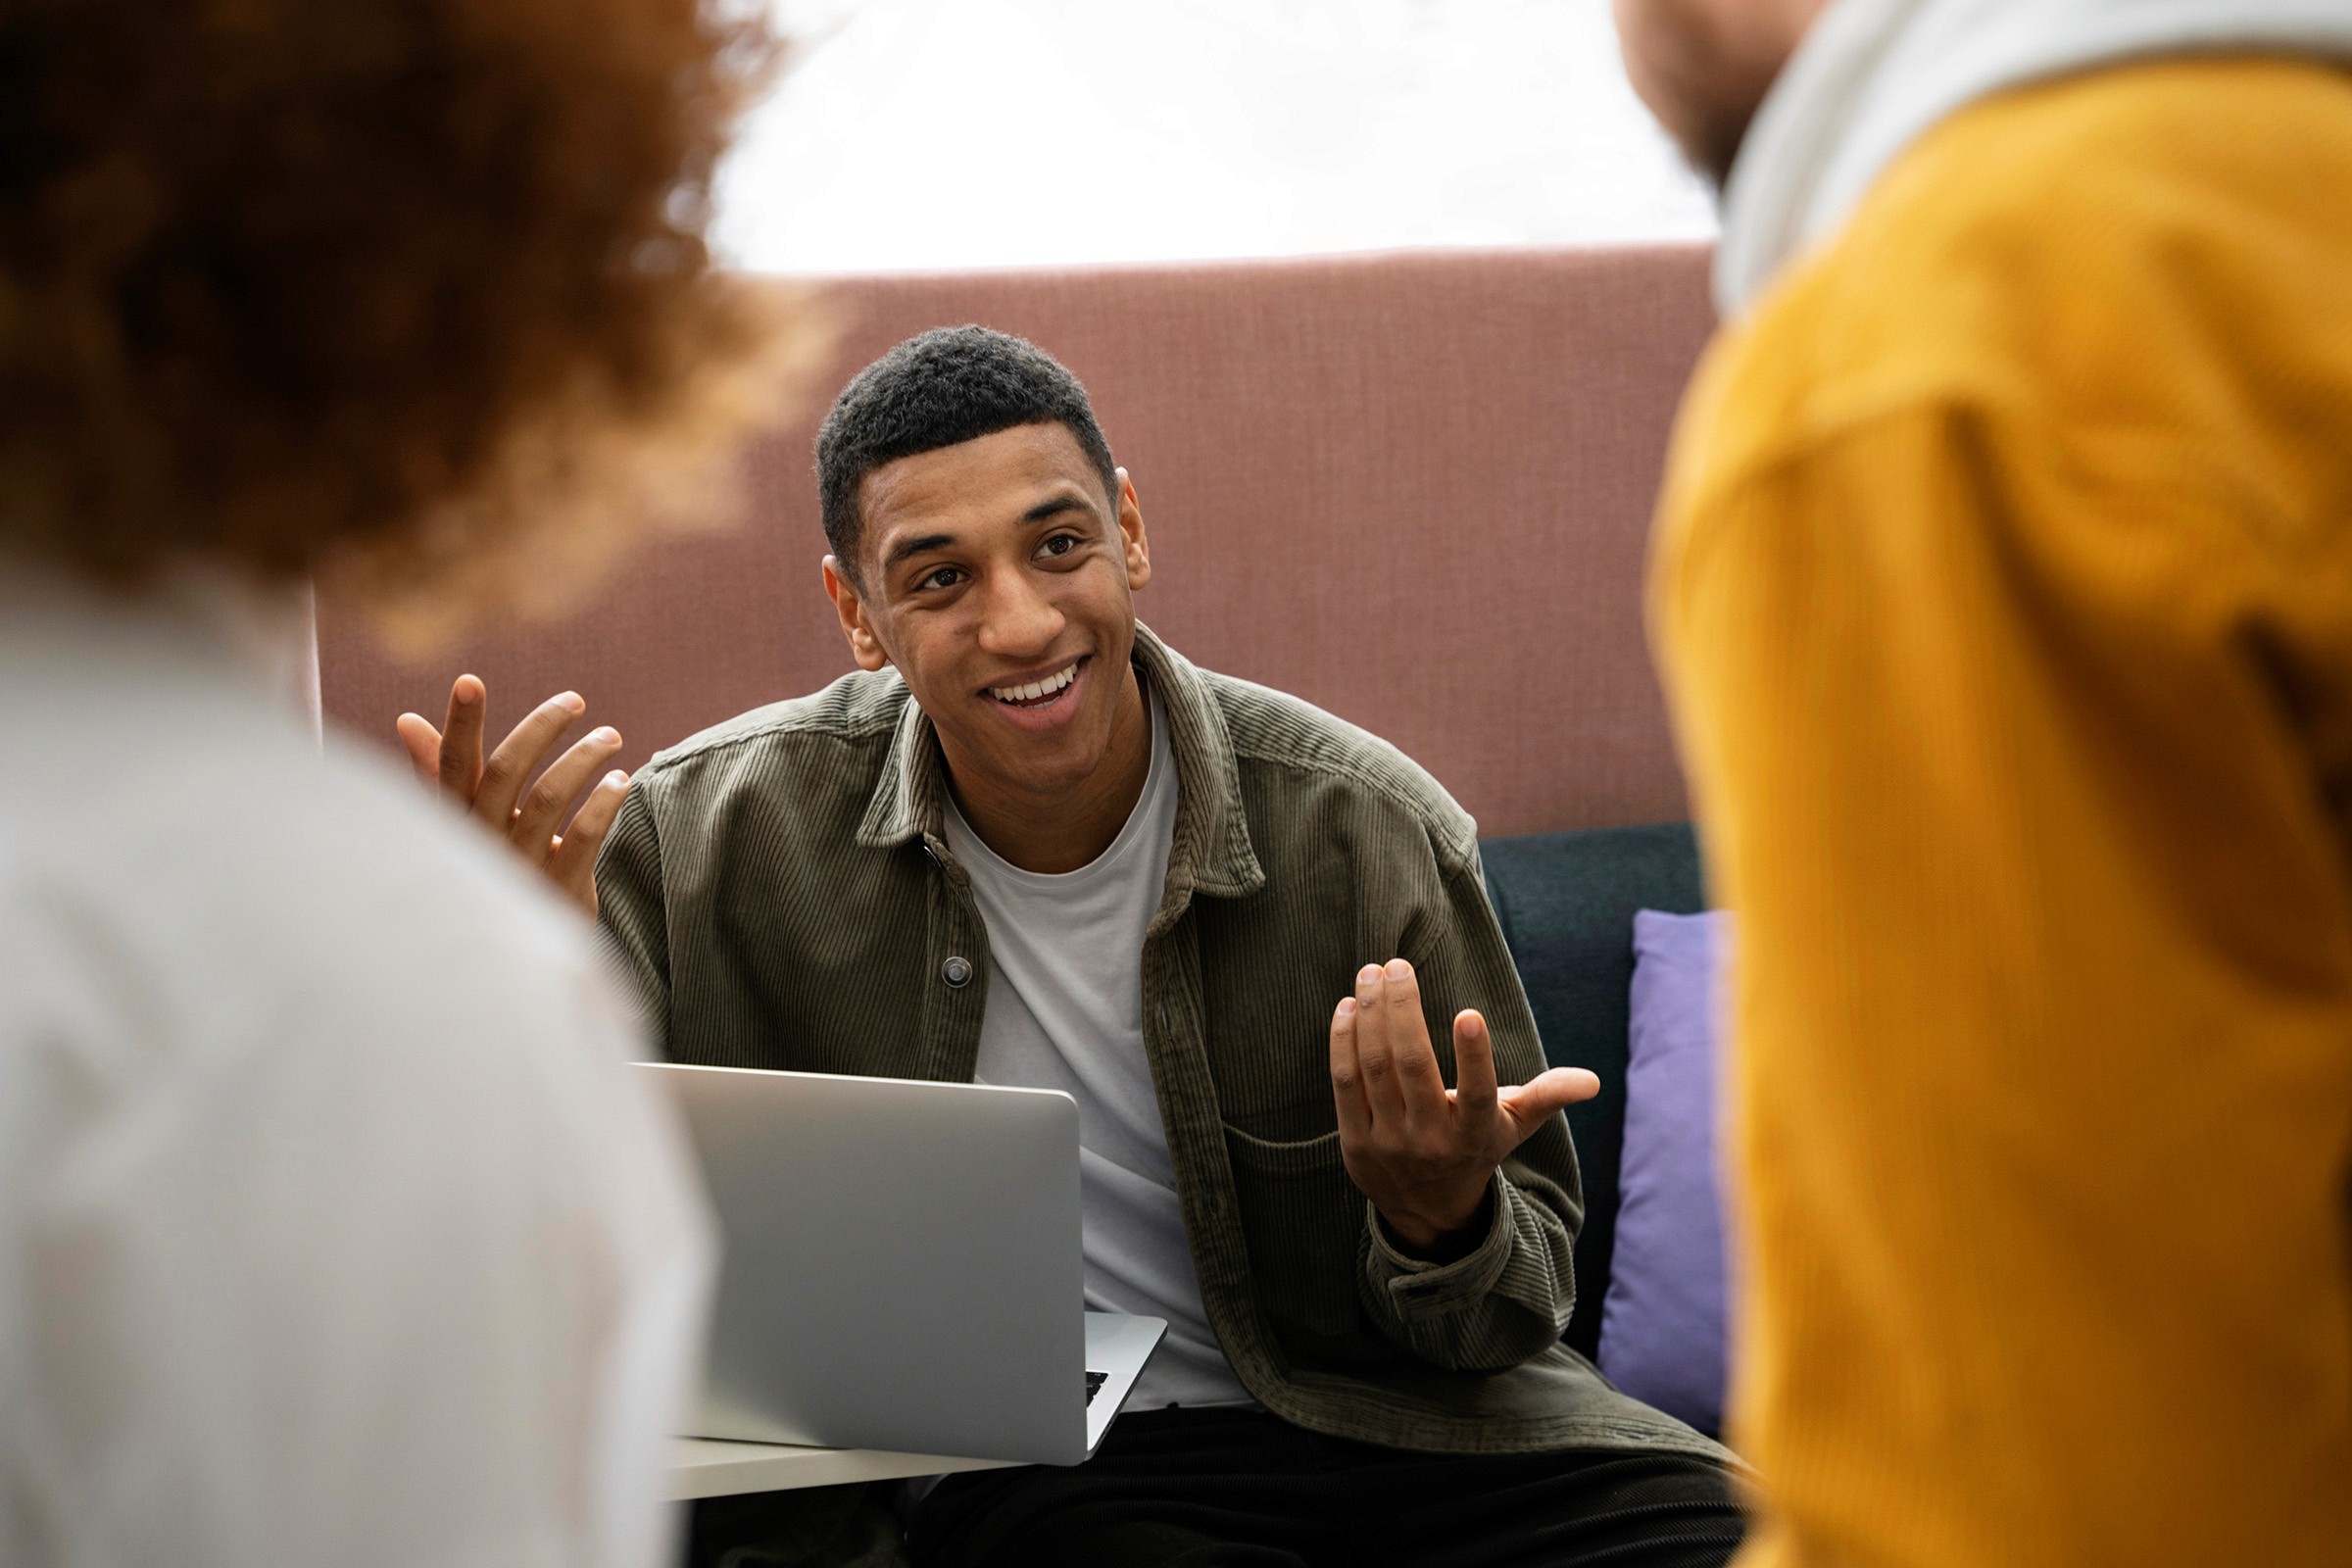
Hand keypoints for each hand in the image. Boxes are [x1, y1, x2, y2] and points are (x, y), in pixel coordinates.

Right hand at [395, 674, 629, 918]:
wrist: (522, 956)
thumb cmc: (494, 872)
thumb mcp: (466, 825)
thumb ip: (441, 774)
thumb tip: (406, 720)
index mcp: (455, 821)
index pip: (451, 765)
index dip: (459, 724)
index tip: (469, 680)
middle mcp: (480, 843)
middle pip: (504, 773)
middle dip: (540, 728)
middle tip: (574, 701)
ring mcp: (518, 868)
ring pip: (549, 799)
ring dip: (583, 759)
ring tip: (610, 737)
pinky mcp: (557, 891)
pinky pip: (584, 839)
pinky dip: (604, 804)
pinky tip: (621, 781)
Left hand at [1329, 958, 1599, 1258]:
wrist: (1426, 1209)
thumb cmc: (1475, 1147)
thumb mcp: (1514, 1125)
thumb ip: (1548, 1096)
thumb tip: (1593, 1081)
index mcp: (1475, 1132)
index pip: (1476, 1092)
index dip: (1474, 1055)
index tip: (1469, 1014)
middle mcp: (1431, 1139)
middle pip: (1412, 1066)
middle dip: (1402, 1009)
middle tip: (1397, 964)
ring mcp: (1388, 1141)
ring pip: (1375, 1067)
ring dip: (1371, 1013)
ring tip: (1372, 973)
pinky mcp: (1354, 1140)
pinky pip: (1345, 1082)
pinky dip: (1344, 1040)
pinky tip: (1349, 1006)